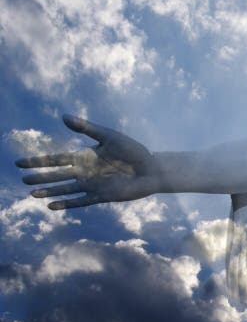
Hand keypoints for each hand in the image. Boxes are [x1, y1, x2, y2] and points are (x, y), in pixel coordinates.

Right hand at [15, 114, 159, 209]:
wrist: (151, 169)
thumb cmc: (133, 151)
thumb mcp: (109, 136)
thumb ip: (87, 128)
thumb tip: (64, 116)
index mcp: (85, 156)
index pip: (57, 159)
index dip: (39, 161)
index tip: (19, 162)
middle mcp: (85, 172)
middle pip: (57, 175)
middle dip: (40, 177)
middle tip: (23, 179)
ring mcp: (92, 185)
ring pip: (65, 189)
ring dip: (49, 192)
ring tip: (32, 194)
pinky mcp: (101, 196)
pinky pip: (80, 201)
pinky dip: (66, 204)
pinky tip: (51, 206)